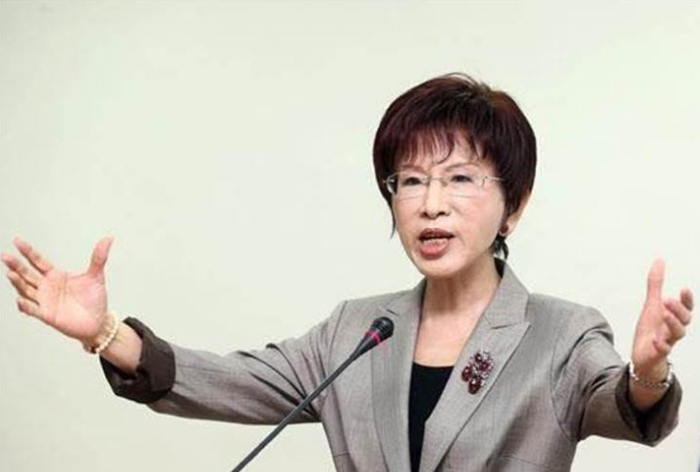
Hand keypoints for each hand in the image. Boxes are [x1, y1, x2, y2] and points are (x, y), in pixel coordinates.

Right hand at [1, 236, 114, 343]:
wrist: (98, 322)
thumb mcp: (96, 276)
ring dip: (18, 283)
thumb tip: (108, 238)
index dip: (28, 251)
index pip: (38, 261)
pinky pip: (34, 310)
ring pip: (26, 290)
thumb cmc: (94, 299)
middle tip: (5, 256)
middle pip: (27, 274)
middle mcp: (46, 287)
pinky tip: (20, 300)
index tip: (17, 240)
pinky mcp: (48, 315)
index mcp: (55, 276)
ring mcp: (45, 301)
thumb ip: (99, 258)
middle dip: (16, 265)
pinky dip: (26, 306)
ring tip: (10, 274)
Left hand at [632, 259, 693, 379]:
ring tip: (664, 313)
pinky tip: (656, 340)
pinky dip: (661, 345)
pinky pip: (663, 351)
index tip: (684, 289)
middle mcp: (673, 329)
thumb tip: (659, 260)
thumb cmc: (651, 328)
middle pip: (684, 321)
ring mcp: (667, 341)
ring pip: (677, 335)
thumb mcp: (652, 304)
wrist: (643, 356)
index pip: (686, 308)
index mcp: (673, 317)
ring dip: (672, 323)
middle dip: (678, 310)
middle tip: (667, 299)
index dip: (687, 300)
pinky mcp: (658, 353)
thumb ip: (656, 284)